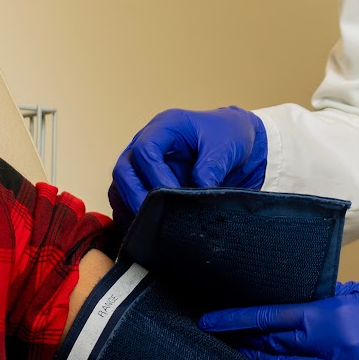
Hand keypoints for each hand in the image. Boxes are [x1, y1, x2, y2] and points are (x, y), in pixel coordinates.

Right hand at [109, 107, 266, 216]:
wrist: (238, 145)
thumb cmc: (230, 136)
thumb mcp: (227, 146)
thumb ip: (211, 167)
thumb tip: (197, 193)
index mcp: (165, 127)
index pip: (144, 150)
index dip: (155, 176)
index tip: (174, 194)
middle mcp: (147, 143)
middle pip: (124, 169)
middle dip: (136, 196)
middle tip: (156, 217)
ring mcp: (143, 165)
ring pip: (120, 187)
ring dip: (132, 209)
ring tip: (152, 228)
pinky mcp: (146, 184)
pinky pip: (127, 203)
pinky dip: (133, 217)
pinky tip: (148, 232)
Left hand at [200, 268, 358, 359]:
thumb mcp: (358, 291)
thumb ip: (321, 299)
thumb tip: (289, 304)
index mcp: (330, 314)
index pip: (270, 318)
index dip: (236, 322)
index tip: (209, 323)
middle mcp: (334, 345)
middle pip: (275, 350)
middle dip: (245, 349)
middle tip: (219, 348)